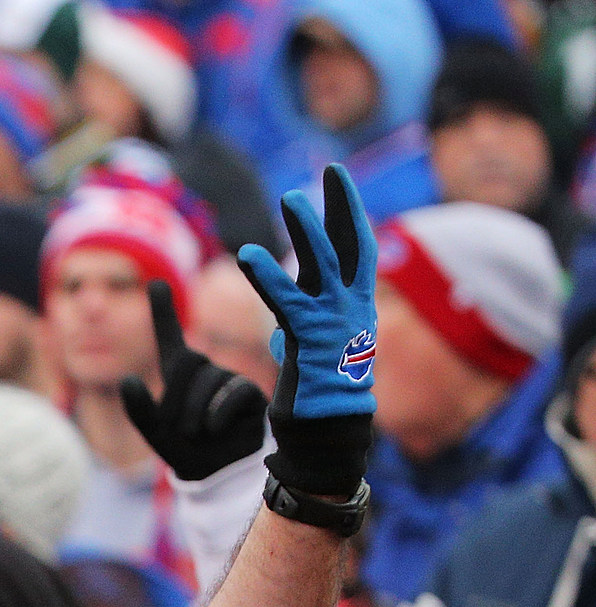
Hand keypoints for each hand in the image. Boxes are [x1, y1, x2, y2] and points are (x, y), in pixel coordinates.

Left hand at [119, 281, 267, 481]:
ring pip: (209, 382)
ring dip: (195, 415)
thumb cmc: (183, 449)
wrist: (215, 474)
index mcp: (178, 374)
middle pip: (187, 361)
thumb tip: (128, 380)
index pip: (169, 337)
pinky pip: (232, 394)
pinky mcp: (250, 393)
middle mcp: (205, 370)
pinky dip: (216, 417)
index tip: (157, 283)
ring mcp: (228, 379)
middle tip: (176, 428)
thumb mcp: (154, 432)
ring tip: (198, 434)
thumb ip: (138, 408)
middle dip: (176, 398)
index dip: (163, 311)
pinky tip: (216, 431)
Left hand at [238, 163, 375, 495]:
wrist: (326, 435)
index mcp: (356, 310)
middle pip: (349, 246)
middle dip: (341, 207)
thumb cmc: (317, 401)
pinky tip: (249, 254)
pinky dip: (267, 276)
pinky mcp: (310, 340)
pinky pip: (287, 300)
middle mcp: (352, 310)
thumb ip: (299, 336)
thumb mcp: (309, 359)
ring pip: (322, 265)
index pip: (356, 252)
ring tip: (291, 197)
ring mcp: (335, 323)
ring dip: (305, 229)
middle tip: (329, 170)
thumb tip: (282, 331)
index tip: (340, 184)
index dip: (349, 216)